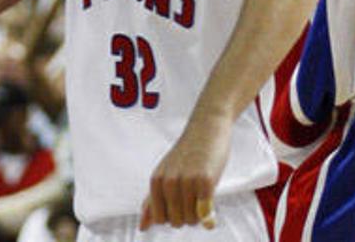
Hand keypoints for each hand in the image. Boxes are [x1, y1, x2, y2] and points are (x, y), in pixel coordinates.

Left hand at [139, 115, 231, 230]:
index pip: (160, 219)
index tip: (182, 200)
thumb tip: (142, 227)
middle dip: (188, 215)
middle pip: (176, 222)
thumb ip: (153, 200)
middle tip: (195, 196)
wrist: (207, 126)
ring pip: (191, 220)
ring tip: (203, 194)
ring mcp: (187, 181)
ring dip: (200, 214)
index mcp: (156, 181)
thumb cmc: (188, 152)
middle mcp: (169, 182)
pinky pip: (204, 213)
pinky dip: (209, 216)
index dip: (174, 214)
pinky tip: (211, 208)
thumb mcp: (165, 173)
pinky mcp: (205, 181)